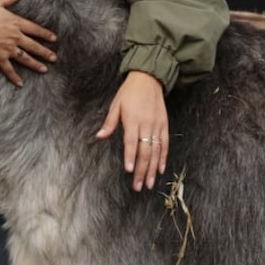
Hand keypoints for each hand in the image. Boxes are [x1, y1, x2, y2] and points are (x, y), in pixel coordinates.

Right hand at [0, 0, 56, 86]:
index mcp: (15, 24)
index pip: (34, 29)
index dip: (45, 34)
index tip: (54, 39)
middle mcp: (15, 38)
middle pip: (33, 46)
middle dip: (45, 52)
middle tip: (54, 58)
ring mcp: (8, 50)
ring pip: (25, 58)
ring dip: (36, 64)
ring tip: (45, 69)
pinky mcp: (0, 59)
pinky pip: (9, 70)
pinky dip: (15, 77)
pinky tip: (21, 83)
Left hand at [95, 71, 167, 191]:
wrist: (149, 79)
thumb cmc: (129, 92)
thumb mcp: (116, 104)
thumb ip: (110, 122)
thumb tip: (99, 136)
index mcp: (133, 120)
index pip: (131, 142)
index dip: (130, 156)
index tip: (129, 170)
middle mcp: (146, 124)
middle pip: (144, 151)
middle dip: (141, 170)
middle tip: (137, 186)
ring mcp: (157, 126)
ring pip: (156, 151)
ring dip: (152, 169)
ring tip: (148, 183)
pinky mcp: (164, 125)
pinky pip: (164, 144)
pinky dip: (163, 157)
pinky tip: (160, 169)